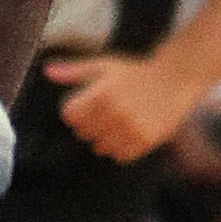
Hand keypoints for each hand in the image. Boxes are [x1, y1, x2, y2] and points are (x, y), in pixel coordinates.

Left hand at [45, 49, 196, 164]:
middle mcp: (116, 112)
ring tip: (117, 121)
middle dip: (89, 123)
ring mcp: (131, 128)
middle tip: (105, 111)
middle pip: (83, 133)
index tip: (86, 103)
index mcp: (102, 92)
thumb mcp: (104, 66)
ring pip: (100, 147)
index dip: (75, 110)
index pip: (70, 115)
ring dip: (103, 137)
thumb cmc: (134, 72)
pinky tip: (128, 130)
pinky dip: (120, 147)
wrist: (173, 79)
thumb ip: (74, 71)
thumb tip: (46, 71)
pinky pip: (120, 156)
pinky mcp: (145, 141)